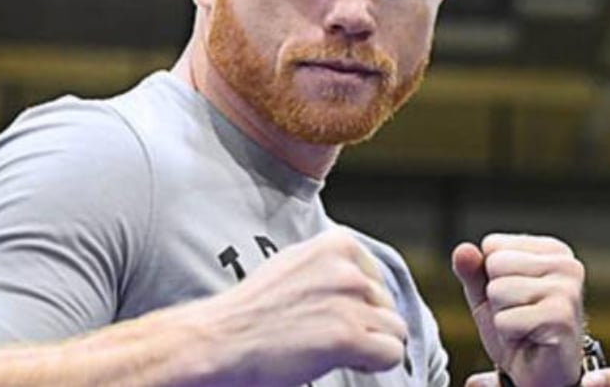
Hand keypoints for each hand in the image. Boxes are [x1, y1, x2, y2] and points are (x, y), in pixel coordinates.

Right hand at [196, 227, 407, 385]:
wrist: (215, 342)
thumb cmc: (248, 312)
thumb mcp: (293, 267)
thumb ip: (330, 269)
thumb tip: (364, 282)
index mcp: (337, 244)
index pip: (375, 277)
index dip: (358, 304)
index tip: (330, 316)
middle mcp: (348, 268)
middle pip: (387, 305)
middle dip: (364, 325)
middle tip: (325, 339)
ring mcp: (350, 301)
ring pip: (394, 330)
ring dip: (370, 345)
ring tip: (333, 351)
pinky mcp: (348, 336)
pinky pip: (392, 353)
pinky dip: (374, 363)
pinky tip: (345, 362)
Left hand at [453, 234, 585, 386]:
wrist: (541, 373)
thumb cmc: (519, 330)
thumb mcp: (487, 296)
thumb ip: (473, 270)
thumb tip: (463, 250)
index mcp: (552, 251)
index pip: (493, 244)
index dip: (491, 277)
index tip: (514, 297)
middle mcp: (566, 264)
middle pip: (496, 264)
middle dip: (496, 296)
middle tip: (519, 314)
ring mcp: (567, 290)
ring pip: (499, 290)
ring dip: (503, 316)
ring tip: (524, 326)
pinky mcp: (561, 317)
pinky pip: (507, 319)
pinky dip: (510, 334)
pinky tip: (530, 338)